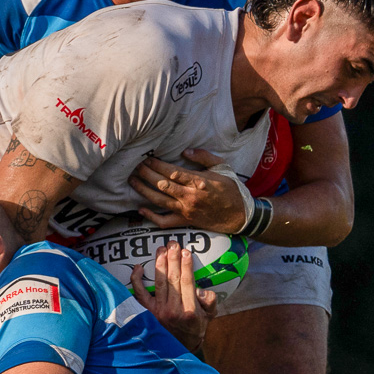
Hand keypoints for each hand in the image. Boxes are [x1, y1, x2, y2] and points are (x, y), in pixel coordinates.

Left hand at [129, 148, 247, 232]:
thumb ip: (204, 157)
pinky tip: (140, 209)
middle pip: (162, 185)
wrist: (240, 215)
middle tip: (135, 166)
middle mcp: (190, 196)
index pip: (172, 172)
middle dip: (146, 174)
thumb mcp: (222, 167)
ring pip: (159, 201)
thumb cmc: (232, 189)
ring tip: (132, 181)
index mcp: (199, 181)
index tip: (147, 158)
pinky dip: (151, 217)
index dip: (157, 165)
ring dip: (143, 190)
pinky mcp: (185, 221)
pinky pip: (164, 222)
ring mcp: (186, 210)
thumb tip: (185, 151)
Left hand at [131, 242, 215, 352]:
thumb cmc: (195, 327)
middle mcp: (173, 310)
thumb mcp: (209, 316)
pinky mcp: (147, 312)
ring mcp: (158, 311)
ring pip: (159, 282)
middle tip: (173, 244)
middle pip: (173, 279)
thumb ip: (210, 301)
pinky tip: (139, 266)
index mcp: (190, 310)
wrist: (180, 347)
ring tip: (161, 249)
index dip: (186, 265)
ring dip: (160, 263)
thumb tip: (201, 289)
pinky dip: (137, 280)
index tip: (186, 252)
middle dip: (173, 259)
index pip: (188, 282)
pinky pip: (140, 293)